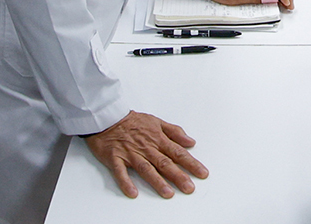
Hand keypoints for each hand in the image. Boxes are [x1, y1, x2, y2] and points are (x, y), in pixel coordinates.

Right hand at [84, 111, 207, 198]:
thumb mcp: (157, 122)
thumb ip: (175, 132)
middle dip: (178, 176)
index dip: (191, 163)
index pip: (178, 153)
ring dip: (157, 182)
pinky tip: (132, 193)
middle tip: (189, 188)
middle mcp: (146, 148)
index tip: (202, 173)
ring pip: (146, 169)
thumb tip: (190, 142)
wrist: (108, 117)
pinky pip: (120, 172)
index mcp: (157, 139)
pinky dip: (126, 182)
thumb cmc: (132, 121)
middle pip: (165, 163)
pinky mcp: (115, 158)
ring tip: (168, 193)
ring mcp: (130, 154)